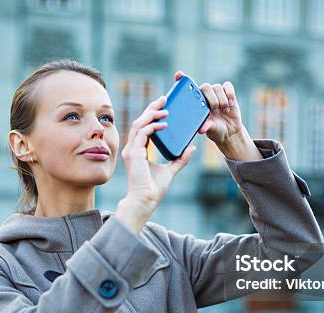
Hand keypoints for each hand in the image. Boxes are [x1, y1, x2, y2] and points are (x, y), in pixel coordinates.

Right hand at [116, 95, 196, 232]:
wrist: (146, 201)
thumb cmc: (154, 189)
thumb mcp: (171, 170)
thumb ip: (180, 159)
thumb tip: (192, 147)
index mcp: (138, 151)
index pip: (143, 127)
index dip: (152, 115)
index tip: (163, 107)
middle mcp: (133, 149)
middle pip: (140, 122)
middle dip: (151, 109)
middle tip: (164, 100)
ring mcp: (132, 151)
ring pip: (139, 124)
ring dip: (151, 114)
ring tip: (165, 108)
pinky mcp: (134, 154)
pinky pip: (142, 134)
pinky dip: (152, 126)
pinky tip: (163, 124)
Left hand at [174, 71, 261, 161]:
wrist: (230, 131)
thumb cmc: (215, 130)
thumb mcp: (210, 129)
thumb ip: (206, 126)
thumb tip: (201, 129)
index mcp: (196, 103)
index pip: (187, 88)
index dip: (181, 79)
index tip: (178, 74)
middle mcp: (205, 96)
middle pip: (205, 87)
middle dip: (211, 99)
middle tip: (215, 111)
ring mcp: (216, 93)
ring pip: (217, 87)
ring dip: (221, 100)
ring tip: (224, 111)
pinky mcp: (228, 93)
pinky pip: (228, 86)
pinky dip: (229, 95)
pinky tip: (230, 105)